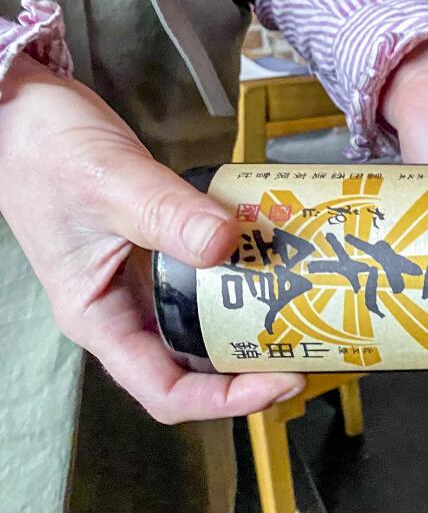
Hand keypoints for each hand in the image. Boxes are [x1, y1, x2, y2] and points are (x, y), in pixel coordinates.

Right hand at [0, 55, 303, 422]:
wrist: (26, 111)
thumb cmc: (45, 150)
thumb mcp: (111, 182)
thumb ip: (166, 214)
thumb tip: (224, 244)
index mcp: (98, 318)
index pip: (164, 391)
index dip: (225, 401)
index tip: (280, 382)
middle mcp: (124, 312)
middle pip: (197, 368)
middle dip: (255, 367)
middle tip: (313, 349)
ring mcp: (145, 283)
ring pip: (209, 327)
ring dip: (257, 325)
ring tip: (309, 315)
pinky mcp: (164, 251)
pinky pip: (212, 280)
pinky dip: (248, 279)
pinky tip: (283, 265)